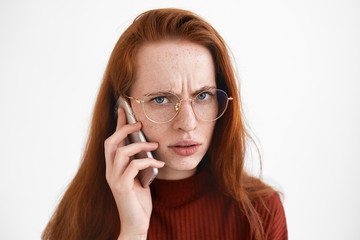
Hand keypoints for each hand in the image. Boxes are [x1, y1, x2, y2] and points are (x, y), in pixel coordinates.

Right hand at [104, 108, 164, 237]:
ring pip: (121, 152)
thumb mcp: (139, 177)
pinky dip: (148, 161)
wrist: (136, 223)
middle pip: (110, 142)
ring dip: (140, 145)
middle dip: (124, 129)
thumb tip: (147, 146)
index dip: (117, 125)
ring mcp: (114, 179)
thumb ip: (138, 163)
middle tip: (139, 124)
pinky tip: (159, 163)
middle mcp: (110, 171)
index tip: (124, 110)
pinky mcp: (122, 187)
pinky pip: (134, 166)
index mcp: (113, 167)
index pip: (112, 141)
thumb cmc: (138, 200)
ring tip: (155, 145)